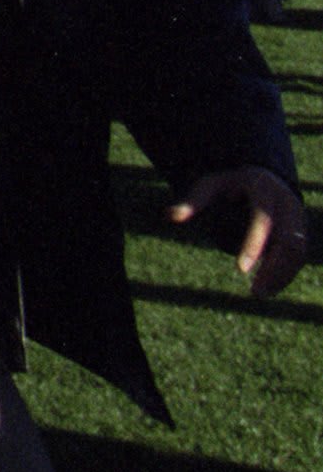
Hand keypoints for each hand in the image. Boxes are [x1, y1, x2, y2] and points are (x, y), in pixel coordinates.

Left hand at [171, 167, 306, 299]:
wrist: (264, 178)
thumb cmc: (231, 184)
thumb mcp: (210, 185)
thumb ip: (193, 201)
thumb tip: (169, 216)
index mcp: (263, 189)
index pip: (262, 220)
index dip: (253, 245)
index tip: (240, 270)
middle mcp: (286, 203)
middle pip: (288, 240)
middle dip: (273, 268)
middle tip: (254, 292)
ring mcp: (298, 218)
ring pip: (297, 252)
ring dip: (282, 276)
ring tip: (259, 294)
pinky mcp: (302, 232)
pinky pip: (299, 257)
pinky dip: (286, 274)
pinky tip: (269, 288)